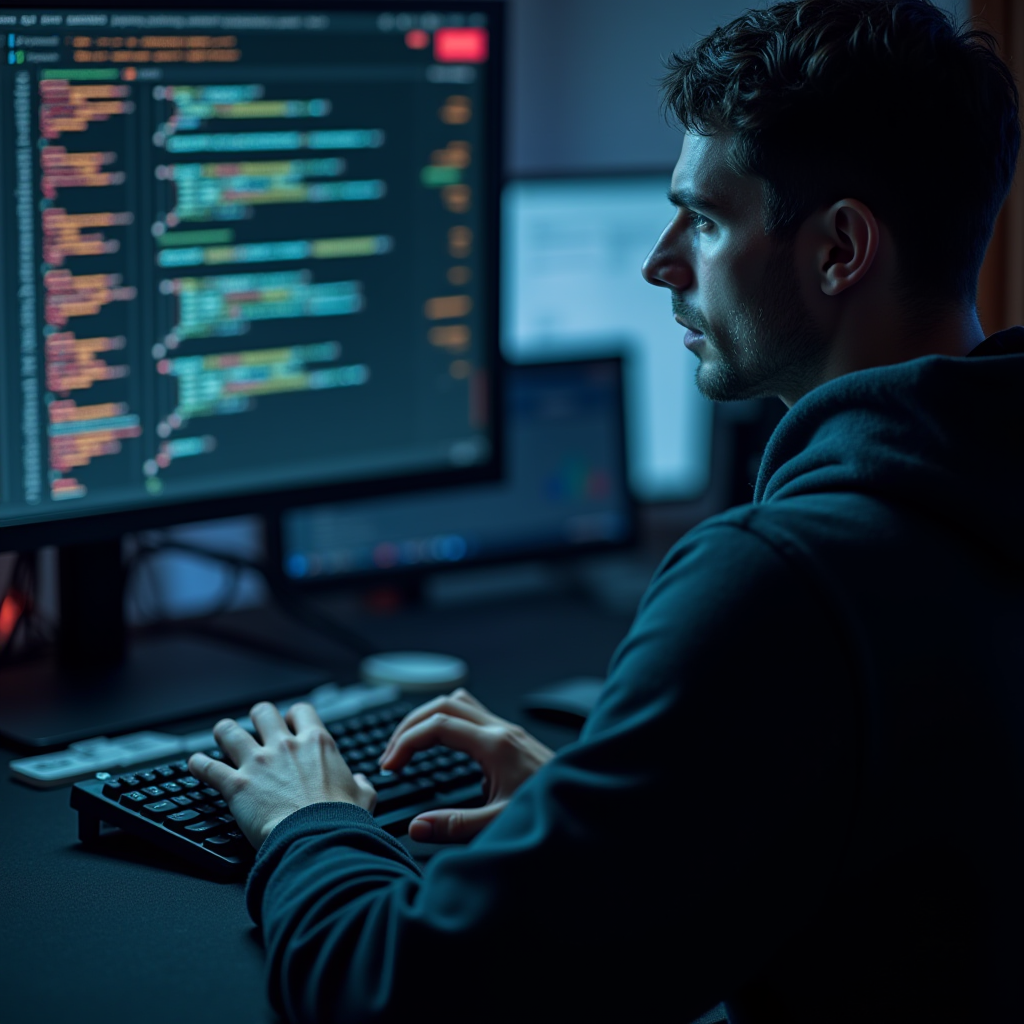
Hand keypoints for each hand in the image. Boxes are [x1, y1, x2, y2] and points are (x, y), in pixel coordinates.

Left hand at [188, 701, 376, 848]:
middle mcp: (285, 746)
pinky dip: (198, 764)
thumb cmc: (340, 819)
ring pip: (229, 731)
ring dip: (223, 732)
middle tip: (254, 727)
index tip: (290, 724)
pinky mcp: (236, 784)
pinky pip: (207, 767)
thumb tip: (361, 782)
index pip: (301, 711)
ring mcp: (258, 762)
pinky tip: (194, 763)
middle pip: (263, 712)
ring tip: (221, 735)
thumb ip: (361, 785)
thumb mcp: (363, 797)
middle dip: (257, 717)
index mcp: (317, 744)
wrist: (317, 838)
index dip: (293, 716)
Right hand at [379, 688, 554, 843]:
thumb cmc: (552, 811)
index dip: (406, 742)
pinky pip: (472, 715)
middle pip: (443, 705)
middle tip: (392, 755)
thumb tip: (418, 827)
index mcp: (496, 745)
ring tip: (410, 745)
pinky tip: (443, 750)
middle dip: (410, 726)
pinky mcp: (512, 738)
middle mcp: (501, 730)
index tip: (392, 766)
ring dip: (429, 718)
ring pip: (458, 703)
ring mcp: (508, 731)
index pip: (438, 726)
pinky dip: (448, 723)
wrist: (588, 803)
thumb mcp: (501, 823)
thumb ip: (456, 826)